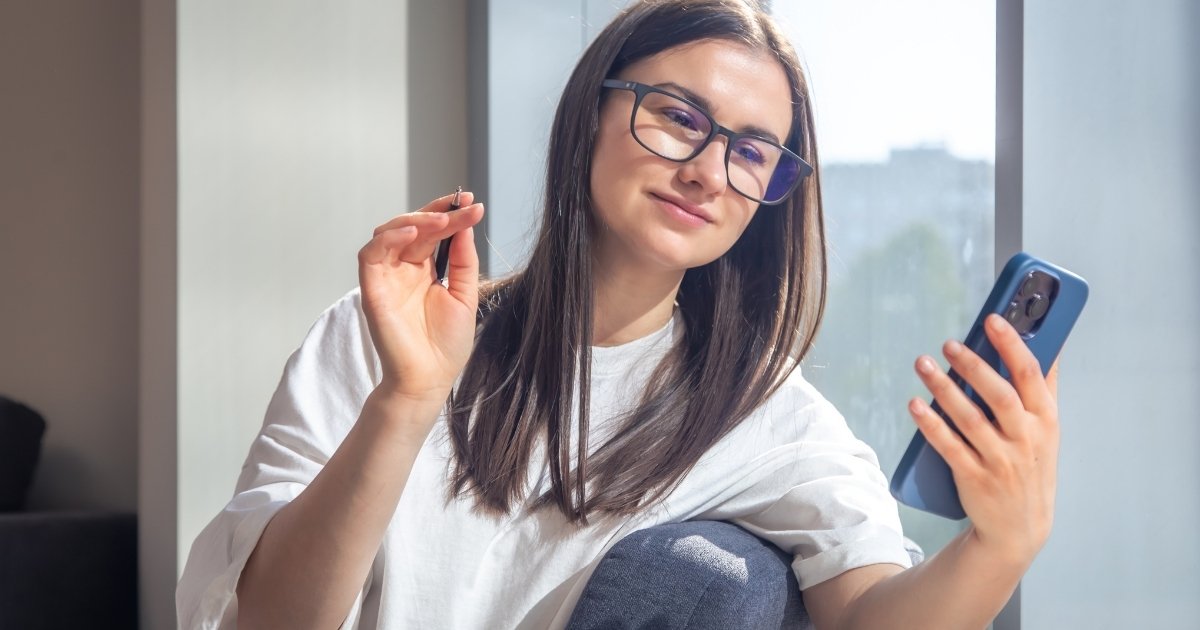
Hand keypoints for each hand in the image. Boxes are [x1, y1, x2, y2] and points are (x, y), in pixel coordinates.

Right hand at [357, 192, 484, 406]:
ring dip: (415, 219)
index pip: (434, 233)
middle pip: (414, 227)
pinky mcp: (372, 288)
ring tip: (442, 220)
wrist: (429, 379)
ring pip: (389, 232)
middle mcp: (403, 269)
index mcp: (425, 270)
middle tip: (463, 206)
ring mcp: (386, 277)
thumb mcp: (465, 296)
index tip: (473, 203)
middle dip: (439, 212)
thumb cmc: (445, 345)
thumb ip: (464, 261)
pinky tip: (413, 233)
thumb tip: (466, 227)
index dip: (451, 214)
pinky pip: (371, 254)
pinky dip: (389, 237)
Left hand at [909, 313, 1059, 565]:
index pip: (1031, 375)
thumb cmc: (1031, 467)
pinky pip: (949, 447)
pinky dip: (931, 425)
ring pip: (970, 419)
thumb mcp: (1047, 430)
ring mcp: (1000, 461)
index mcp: (1045, 421)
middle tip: (949, 343)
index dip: (1012, 345)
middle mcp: (1025, 440)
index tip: (993, 319)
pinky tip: (915, 405)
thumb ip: (1045, 387)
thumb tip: (1051, 340)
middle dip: (974, 366)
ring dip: (944, 389)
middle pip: (1000, 396)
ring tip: (923, 364)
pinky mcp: (974, 478)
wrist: (1019, 528)